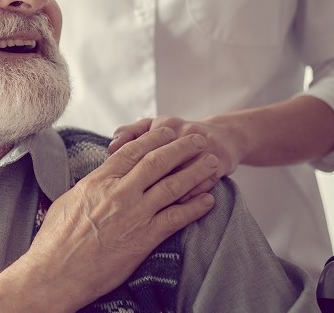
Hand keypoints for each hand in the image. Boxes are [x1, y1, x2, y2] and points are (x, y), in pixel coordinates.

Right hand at [19, 128, 217, 308]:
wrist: (56, 273)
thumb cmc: (55, 241)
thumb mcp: (68, 201)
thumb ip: (89, 186)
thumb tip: (98, 178)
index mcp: (99, 181)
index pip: (132, 151)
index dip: (154, 138)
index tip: (169, 130)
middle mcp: (119, 193)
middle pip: (158, 161)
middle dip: (182, 147)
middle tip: (198, 139)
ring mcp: (134, 215)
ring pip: (173, 186)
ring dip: (195, 172)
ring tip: (212, 163)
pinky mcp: (144, 239)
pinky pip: (176, 218)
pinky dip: (195, 208)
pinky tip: (208, 200)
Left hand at [109, 116, 241, 201]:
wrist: (223, 135)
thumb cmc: (178, 135)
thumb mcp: (153, 126)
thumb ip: (129, 133)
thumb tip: (111, 147)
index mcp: (163, 124)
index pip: (140, 147)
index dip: (129, 168)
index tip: (120, 185)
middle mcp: (184, 132)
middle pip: (162, 162)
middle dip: (147, 186)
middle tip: (133, 203)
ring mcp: (204, 147)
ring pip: (182, 175)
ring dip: (168, 195)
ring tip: (154, 208)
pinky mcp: (219, 162)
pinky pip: (203, 183)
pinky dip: (190, 196)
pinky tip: (178, 205)